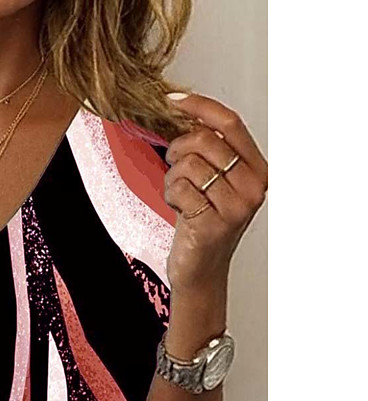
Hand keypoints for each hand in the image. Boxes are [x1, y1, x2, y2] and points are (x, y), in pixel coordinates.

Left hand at [163, 92, 267, 292]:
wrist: (200, 271)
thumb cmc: (201, 224)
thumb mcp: (211, 182)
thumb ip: (208, 151)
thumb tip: (184, 111)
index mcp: (257, 170)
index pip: (231, 123)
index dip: (199, 107)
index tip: (173, 100)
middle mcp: (253, 187)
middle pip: (206, 142)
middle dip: (178, 149)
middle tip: (173, 165)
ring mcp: (236, 207)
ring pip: (190, 165)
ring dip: (173, 177)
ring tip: (180, 195)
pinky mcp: (214, 223)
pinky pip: (180, 188)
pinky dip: (171, 195)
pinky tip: (179, 209)